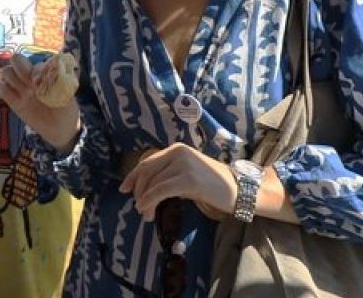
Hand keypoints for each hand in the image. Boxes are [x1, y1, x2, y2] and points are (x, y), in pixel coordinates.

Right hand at [0, 55, 81, 150]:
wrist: (59, 129)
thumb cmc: (66, 110)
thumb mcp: (68, 97)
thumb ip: (60, 85)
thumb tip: (52, 75)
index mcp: (45, 73)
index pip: (35, 61)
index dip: (36, 69)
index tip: (40, 79)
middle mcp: (30, 77)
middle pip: (16, 60)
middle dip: (20, 67)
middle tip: (28, 82)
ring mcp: (21, 88)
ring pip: (6, 72)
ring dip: (11, 78)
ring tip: (23, 92)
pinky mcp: (13, 101)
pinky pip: (2, 89)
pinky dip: (4, 89)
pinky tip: (16, 99)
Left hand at [120, 143, 236, 221]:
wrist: (239, 189)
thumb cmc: (213, 184)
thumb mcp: (187, 173)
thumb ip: (168, 174)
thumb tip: (144, 188)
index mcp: (176, 149)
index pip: (147, 162)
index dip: (133, 176)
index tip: (124, 189)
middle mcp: (178, 152)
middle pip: (147, 172)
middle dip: (138, 190)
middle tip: (138, 207)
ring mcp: (183, 165)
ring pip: (152, 183)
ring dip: (144, 200)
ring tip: (145, 213)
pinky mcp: (188, 179)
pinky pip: (160, 191)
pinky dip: (150, 201)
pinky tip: (148, 210)